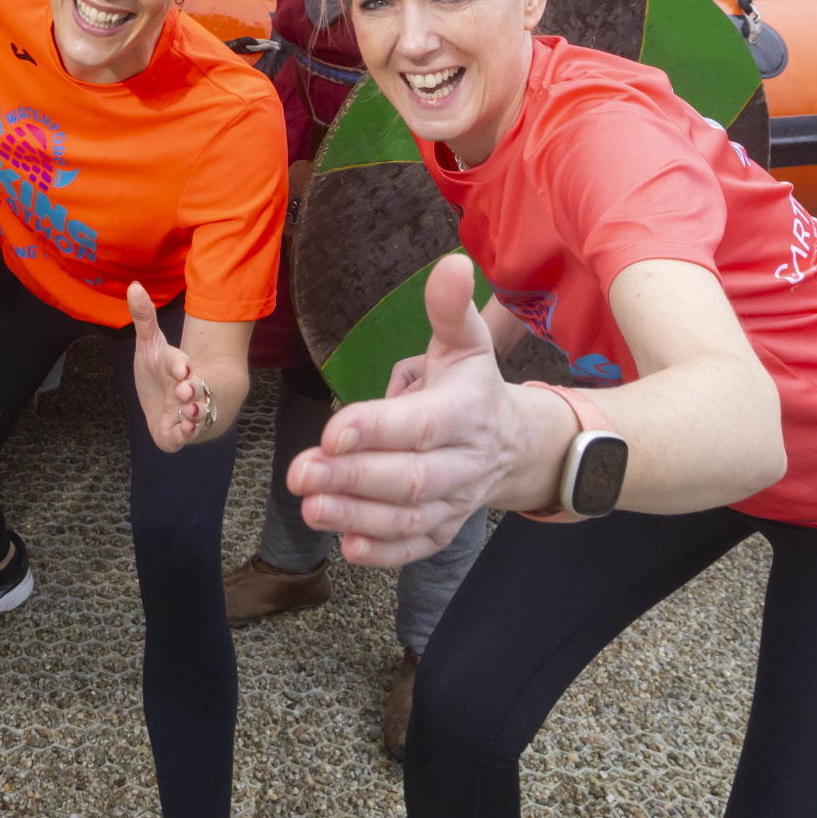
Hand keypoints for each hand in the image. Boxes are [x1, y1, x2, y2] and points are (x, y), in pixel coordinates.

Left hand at [130, 283, 211, 452]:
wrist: (172, 403)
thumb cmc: (160, 372)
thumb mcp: (149, 344)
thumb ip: (144, 318)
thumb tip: (133, 286)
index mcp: (176, 366)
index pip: (177, 362)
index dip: (179, 364)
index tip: (182, 365)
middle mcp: (184, 388)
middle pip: (192, 388)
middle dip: (190, 389)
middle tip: (185, 389)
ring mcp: (183, 411)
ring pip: (194, 412)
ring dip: (193, 411)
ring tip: (189, 410)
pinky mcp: (177, 432)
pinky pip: (184, 435)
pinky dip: (186, 433)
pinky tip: (186, 429)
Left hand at [286, 255, 572, 562]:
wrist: (516, 445)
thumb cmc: (473, 386)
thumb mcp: (466, 342)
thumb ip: (449, 308)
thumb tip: (452, 264)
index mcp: (465, 411)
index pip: (420, 424)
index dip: (377, 429)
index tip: (332, 429)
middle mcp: (463, 463)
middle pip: (409, 478)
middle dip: (353, 478)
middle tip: (299, 472)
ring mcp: (455, 502)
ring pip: (408, 517)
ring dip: (357, 517)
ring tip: (310, 508)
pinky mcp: (443, 529)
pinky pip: (416, 548)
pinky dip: (384, 553)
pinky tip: (347, 548)